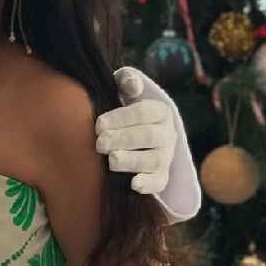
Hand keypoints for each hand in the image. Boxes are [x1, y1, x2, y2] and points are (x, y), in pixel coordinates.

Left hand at [95, 69, 176, 196]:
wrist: (133, 135)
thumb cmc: (124, 109)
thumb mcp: (125, 90)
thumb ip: (127, 81)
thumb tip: (132, 85)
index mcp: (160, 111)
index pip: (144, 112)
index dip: (121, 118)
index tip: (99, 124)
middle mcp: (167, 134)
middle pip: (149, 136)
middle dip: (123, 139)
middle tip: (100, 143)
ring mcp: (165, 157)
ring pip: (154, 160)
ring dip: (132, 160)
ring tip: (112, 160)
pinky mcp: (160, 177)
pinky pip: (159, 182)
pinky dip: (148, 184)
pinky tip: (134, 184)